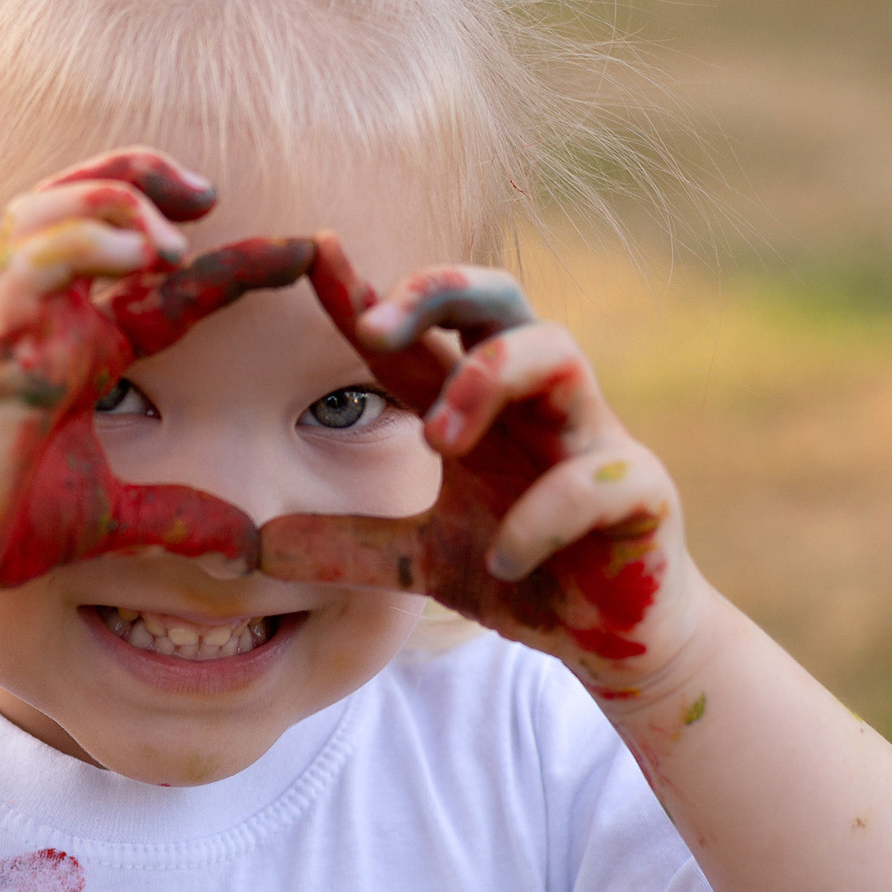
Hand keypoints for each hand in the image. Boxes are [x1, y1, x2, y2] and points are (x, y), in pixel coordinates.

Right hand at [0, 149, 313, 619]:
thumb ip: (176, 520)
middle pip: (85, 196)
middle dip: (144, 173)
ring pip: (48, 208)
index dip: (232, 262)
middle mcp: (49, 320)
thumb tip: (246, 546)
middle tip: (208, 195)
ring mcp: (16, 326)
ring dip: (111, 200)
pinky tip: (138, 258)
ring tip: (170, 239)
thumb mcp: (112, 521)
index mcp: (81, 347)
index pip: (163, 282)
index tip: (302, 253)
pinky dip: (81, 243)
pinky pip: (30, 266)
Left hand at [257, 235, 699, 693]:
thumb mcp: (419, 559)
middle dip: (439, 289)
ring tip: (438, 441)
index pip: (422, 333)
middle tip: (374, 328)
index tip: (310, 251)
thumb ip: (345, 546)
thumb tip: (250, 548)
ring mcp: (594, 437)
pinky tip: (504, 560)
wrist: (613, 639)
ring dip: (489, 379)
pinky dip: (539, 516)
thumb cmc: (523, 572)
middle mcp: (538, 402)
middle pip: (500, 298)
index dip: (366, 293)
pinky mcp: (641, 490)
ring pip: (558, 351)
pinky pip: (592, 478)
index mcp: (483, 405)